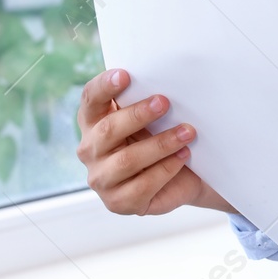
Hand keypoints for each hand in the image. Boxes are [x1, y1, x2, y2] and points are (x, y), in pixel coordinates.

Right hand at [76, 68, 237, 216]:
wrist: (183, 176)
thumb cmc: (161, 136)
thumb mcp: (152, 116)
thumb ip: (146, 99)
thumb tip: (162, 80)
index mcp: (93, 121)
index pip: (90, 99)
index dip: (104, 87)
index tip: (125, 75)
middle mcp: (90, 150)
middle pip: (108, 130)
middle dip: (138, 115)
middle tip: (165, 102)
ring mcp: (101, 179)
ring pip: (127, 160)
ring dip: (160, 144)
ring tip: (187, 132)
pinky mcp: (118, 202)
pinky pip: (142, 185)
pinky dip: (166, 169)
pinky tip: (183, 156)